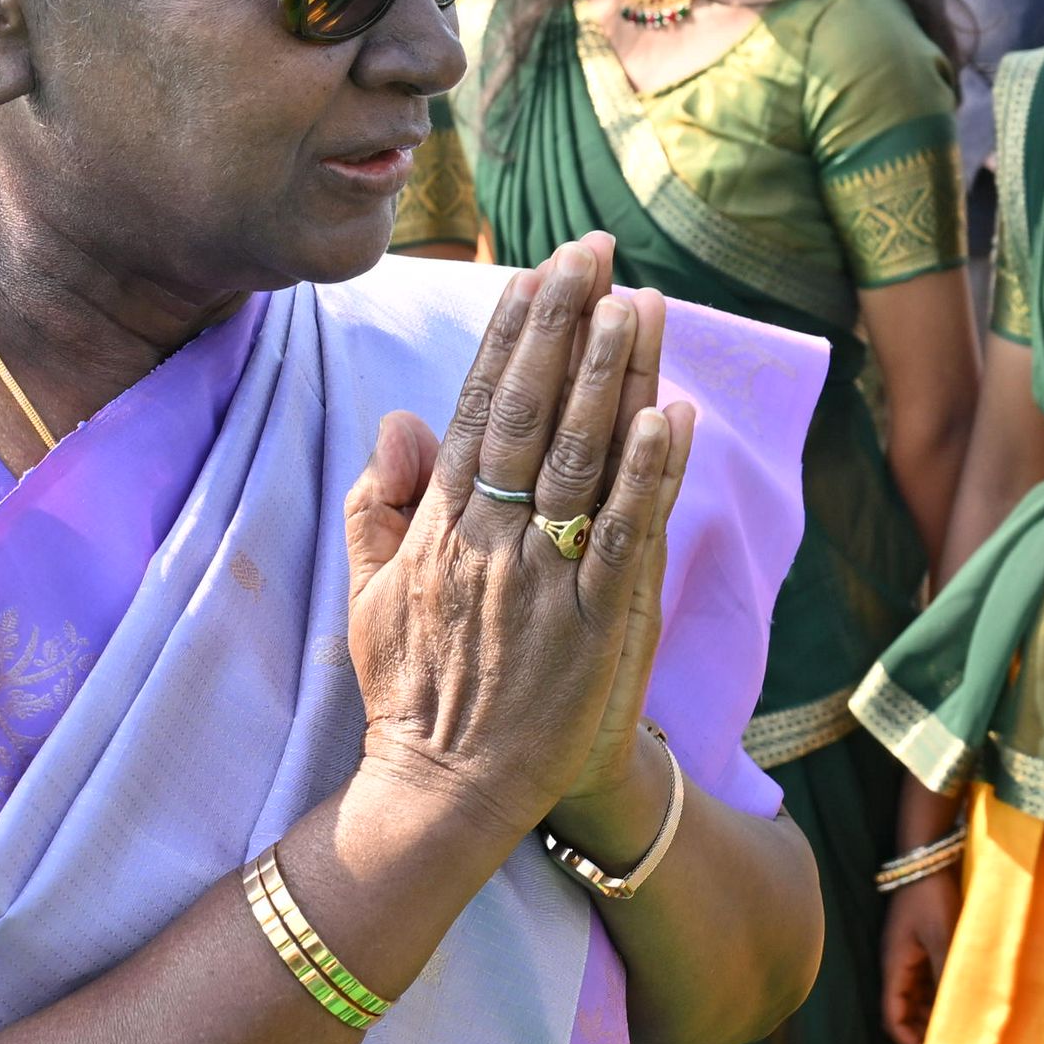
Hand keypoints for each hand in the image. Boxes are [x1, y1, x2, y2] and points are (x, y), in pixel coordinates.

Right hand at [341, 244, 689, 841]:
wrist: (444, 792)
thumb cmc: (414, 692)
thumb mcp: (370, 592)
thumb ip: (378, 504)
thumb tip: (397, 420)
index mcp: (439, 527)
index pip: (476, 408)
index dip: (510, 337)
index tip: (537, 272)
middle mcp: (489, 540)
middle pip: (528, 413)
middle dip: (563, 327)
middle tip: (593, 252)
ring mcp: (542, 580)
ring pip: (579, 459)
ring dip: (610, 378)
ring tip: (638, 303)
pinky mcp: (592, 625)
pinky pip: (624, 535)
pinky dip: (649, 475)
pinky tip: (672, 415)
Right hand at [876, 866, 959, 1043]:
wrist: (928, 860)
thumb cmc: (931, 898)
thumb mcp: (942, 938)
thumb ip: (946, 974)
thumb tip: (954, 1011)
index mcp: (895, 967)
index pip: (892, 1016)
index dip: (907, 1039)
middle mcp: (899, 965)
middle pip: (905, 1010)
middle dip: (922, 1031)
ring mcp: (911, 954)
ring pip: (918, 996)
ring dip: (933, 1013)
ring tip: (958, 1029)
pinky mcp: (925, 944)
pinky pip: (929, 979)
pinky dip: (941, 993)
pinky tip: (961, 999)